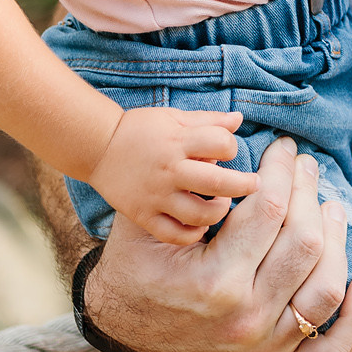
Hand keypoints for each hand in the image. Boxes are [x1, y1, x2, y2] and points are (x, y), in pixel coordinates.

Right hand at [84, 136, 351, 351]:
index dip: (281, 168)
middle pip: (304, 243)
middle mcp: (244, 320)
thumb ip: (190, 188)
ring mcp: (263, 349)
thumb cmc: (135, 262)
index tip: (283, 147)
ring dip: (337, 241)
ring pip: (326, 289)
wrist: (118, 325)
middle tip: (305, 166)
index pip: (269, 209)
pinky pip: (330, 350)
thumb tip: (237, 146)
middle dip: (310, 192)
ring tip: (332, 206)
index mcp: (213, 283)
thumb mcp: (147, 221)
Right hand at [85, 105, 258, 244]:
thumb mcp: (174, 117)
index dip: (232, 147)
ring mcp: (156, 195)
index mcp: (178, 142)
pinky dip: (192, 233)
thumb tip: (239, 119)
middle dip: (244, 185)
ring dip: (219, 211)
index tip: (230, 151)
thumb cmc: (140, 129)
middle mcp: (169, 170)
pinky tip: (201, 224)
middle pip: (217, 183)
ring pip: (199, 213)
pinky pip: (173, 233)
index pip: (221, 145)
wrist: (97, 147)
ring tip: (223, 204)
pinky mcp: (143, 214)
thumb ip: (208, 120)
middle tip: (255, 185)